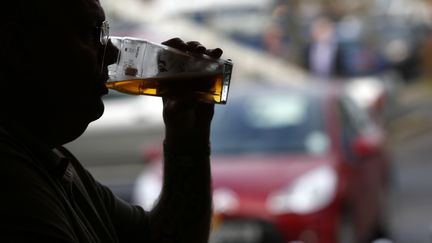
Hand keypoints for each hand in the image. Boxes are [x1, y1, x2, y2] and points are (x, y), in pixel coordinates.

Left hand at [161, 38, 222, 153]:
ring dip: (208, 51)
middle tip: (198, 50)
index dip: (172, 44)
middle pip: (186, 50)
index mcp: (167, 74)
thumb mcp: (173, 112)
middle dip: (193, 46)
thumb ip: (181, 104)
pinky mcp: (209, 81)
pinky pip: (215, 68)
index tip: (180, 45)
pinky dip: (221, 61)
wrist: (191, 130)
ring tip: (215, 52)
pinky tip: (225, 59)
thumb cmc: (176, 119)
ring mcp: (196, 74)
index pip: (166, 51)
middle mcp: (181, 71)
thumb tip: (193, 95)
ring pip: (202, 56)